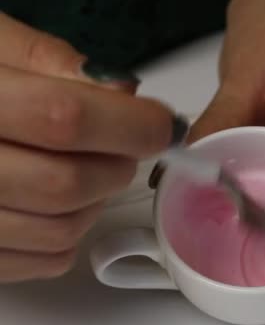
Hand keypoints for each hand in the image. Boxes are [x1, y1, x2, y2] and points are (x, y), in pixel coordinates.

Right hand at [0, 13, 182, 282]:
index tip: (159, 123)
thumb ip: (54, 64)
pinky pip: (45, 260)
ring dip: (96, 201)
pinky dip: (70, 233)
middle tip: (123, 143)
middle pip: (69, 184)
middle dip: (118, 163)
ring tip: (83, 167)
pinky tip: (56, 201)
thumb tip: (124, 91)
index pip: (66, 120)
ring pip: (62, 230)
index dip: (130, 124)